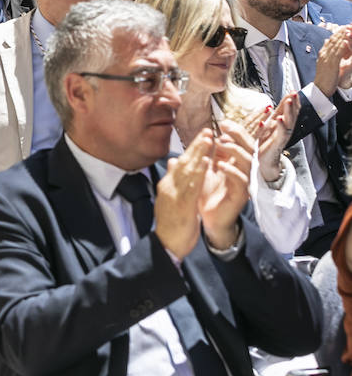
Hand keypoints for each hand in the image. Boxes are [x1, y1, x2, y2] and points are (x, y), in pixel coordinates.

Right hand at [154, 129, 213, 258]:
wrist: (167, 244)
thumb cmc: (171, 224)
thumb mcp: (170, 199)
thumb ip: (172, 180)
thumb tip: (172, 161)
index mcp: (167, 185)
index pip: (179, 163)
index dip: (191, 149)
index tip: (202, 137)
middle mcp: (169, 187)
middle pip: (183, 162)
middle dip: (196, 146)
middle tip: (207, 131)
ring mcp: (174, 195)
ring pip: (188, 170)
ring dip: (198, 154)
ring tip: (208, 141)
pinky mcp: (182, 204)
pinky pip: (193, 185)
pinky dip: (199, 172)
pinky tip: (206, 162)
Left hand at [199, 122, 253, 248]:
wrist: (207, 218)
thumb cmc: (207, 193)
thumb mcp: (206, 169)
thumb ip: (209, 154)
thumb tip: (206, 134)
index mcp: (236, 163)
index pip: (241, 143)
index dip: (235, 132)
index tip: (222, 123)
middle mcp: (244, 171)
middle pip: (249, 149)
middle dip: (238, 136)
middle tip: (225, 128)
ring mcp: (245, 183)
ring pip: (247, 163)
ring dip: (234, 151)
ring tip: (221, 144)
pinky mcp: (242, 195)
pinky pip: (241, 181)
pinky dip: (231, 171)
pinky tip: (220, 166)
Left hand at [250, 93, 298, 181]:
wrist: (262, 164)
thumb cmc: (264, 145)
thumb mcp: (265, 128)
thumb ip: (267, 118)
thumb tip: (268, 106)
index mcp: (280, 125)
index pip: (287, 110)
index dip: (290, 101)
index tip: (293, 91)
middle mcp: (283, 130)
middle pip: (291, 114)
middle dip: (293, 103)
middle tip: (294, 93)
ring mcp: (282, 137)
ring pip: (288, 122)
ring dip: (288, 112)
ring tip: (288, 102)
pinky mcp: (277, 145)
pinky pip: (280, 134)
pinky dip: (280, 126)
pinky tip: (279, 119)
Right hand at [314, 25, 351, 95]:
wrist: (320, 88)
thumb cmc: (324, 77)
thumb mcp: (324, 61)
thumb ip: (325, 51)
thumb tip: (325, 41)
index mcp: (323, 54)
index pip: (330, 40)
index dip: (337, 33)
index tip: (343, 27)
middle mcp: (324, 54)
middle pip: (332, 40)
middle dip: (340, 32)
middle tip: (347, 25)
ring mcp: (327, 59)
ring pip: (335, 45)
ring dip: (342, 37)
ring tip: (347, 30)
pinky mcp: (331, 64)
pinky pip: (337, 54)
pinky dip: (341, 47)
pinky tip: (345, 41)